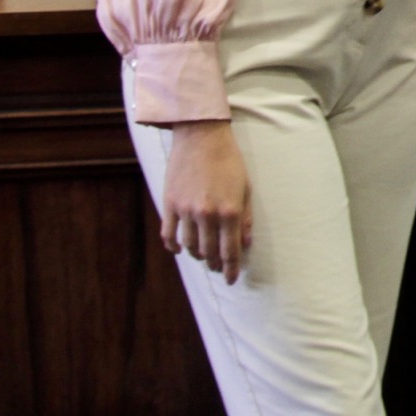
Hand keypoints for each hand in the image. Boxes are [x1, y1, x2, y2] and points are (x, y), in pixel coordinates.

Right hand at [162, 120, 252, 282]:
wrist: (201, 136)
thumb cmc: (229, 160)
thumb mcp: (245, 188)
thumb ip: (246, 219)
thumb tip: (245, 244)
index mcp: (229, 211)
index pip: (230, 251)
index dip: (230, 269)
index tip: (231, 280)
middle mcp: (207, 214)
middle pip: (209, 252)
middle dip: (214, 264)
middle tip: (217, 267)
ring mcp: (186, 210)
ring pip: (189, 246)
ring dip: (196, 255)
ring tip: (202, 256)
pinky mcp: (170, 204)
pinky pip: (169, 234)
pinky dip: (173, 246)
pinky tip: (179, 249)